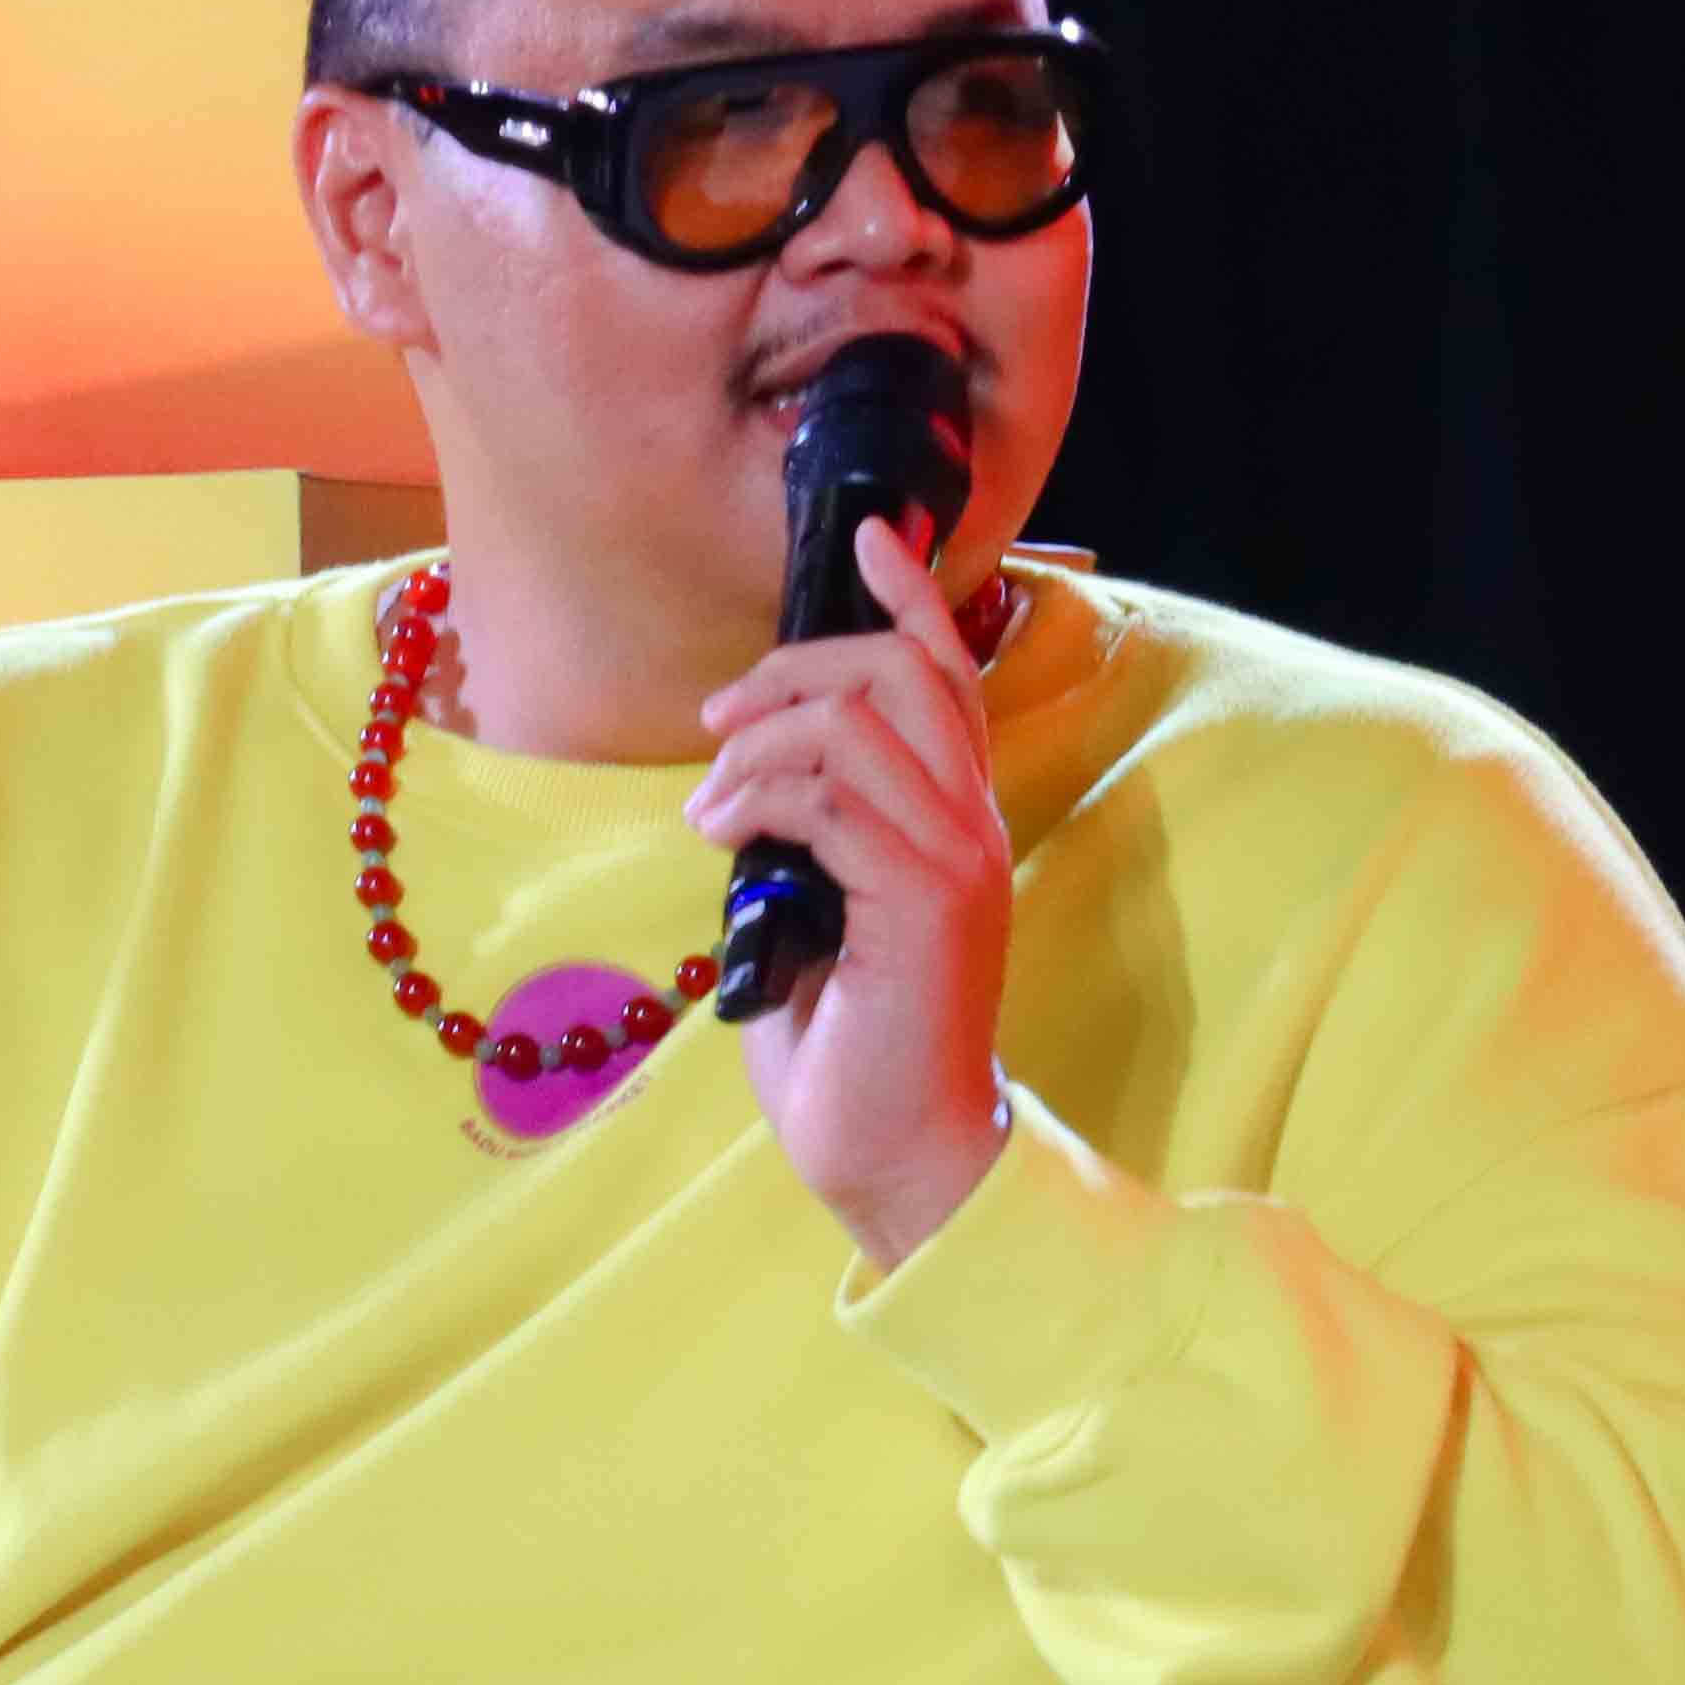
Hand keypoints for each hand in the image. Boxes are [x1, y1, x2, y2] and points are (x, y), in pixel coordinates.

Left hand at [689, 513, 1014, 1270]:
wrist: (893, 1152)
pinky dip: (759, 799)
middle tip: (719, 719)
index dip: (911, 595)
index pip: (951, 676)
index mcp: (954, 821)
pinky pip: (833, 801)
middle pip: (904, 674)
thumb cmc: (846, 1043)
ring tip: (712, 806)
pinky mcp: (922, 904)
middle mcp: (971, 827)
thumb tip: (748, 779)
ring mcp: (955, 863)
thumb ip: (807, 833)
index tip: (871, 531)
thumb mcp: (816, 909)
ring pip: (861, 725)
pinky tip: (721, 837)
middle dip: (796, 667)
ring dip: (760, 746)